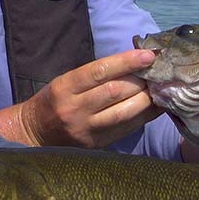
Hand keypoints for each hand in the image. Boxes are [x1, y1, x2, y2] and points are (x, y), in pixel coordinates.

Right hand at [0, 49, 161, 148]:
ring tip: (163, 88)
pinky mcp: (97, 144)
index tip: (148, 55)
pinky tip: (158, 106)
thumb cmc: (55, 101)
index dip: (127, 61)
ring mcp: (87, 129)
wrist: (36, 133)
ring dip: (148, 99)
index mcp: (65, 87)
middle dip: (142, 80)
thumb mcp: (67, 81)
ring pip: (124, 112)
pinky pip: (127, 128)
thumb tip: (135, 64)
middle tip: (160, 71)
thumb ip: (96, 74)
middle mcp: (75, 108)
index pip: (100, 71)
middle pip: (116, 92)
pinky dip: (145, 116)